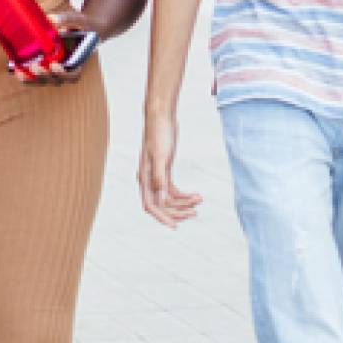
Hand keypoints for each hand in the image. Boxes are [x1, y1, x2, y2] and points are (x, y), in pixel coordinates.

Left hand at [16, 8, 99, 86]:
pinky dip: (26, 76)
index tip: (54, 64)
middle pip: (55, 79)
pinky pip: (34, 77)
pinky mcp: (42, 66)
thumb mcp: (78, 19)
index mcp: (78, 60)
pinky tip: (17, 69)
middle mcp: (66, 68)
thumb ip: (67, 19)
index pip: (72, 74)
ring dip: (32, 78)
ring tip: (22, 71)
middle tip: (35, 66)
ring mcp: (53, 69)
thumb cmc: (80, 24)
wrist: (76, 26)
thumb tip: (52, 19)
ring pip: (43, 80)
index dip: (63, 73)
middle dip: (44, 75)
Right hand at [138, 111, 202, 227]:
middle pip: (161, 204)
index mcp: (144, 178)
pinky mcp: (165, 169)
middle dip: (177, 211)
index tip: (175, 226)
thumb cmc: (159, 134)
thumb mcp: (161, 156)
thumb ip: (160, 178)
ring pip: (169, 198)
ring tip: (199, 201)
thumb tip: (162, 198)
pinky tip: (196, 195)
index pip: (150, 205)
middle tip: (194, 214)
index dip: (161, 217)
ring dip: (183, 203)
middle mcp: (149, 179)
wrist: (161, 116)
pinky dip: (184, 194)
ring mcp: (157, 175)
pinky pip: (173, 189)